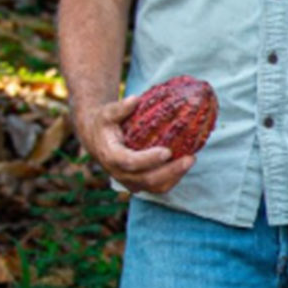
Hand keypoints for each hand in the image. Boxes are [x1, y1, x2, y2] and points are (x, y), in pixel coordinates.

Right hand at [71, 92, 194, 193]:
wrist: (96, 139)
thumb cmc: (104, 123)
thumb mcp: (107, 113)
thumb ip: (119, 108)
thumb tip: (135, 99)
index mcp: (110, 156)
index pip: (130, 163)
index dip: (149, 159)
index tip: (167, 151)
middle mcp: (119, 173)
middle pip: (146, 179)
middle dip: (170, 171)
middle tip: (190, 158)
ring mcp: (128, 181)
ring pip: (154, 187)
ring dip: (175, 177)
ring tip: (191, 160)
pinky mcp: (138, 184)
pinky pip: (157, 187)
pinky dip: (173, 179)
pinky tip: (185, 164)